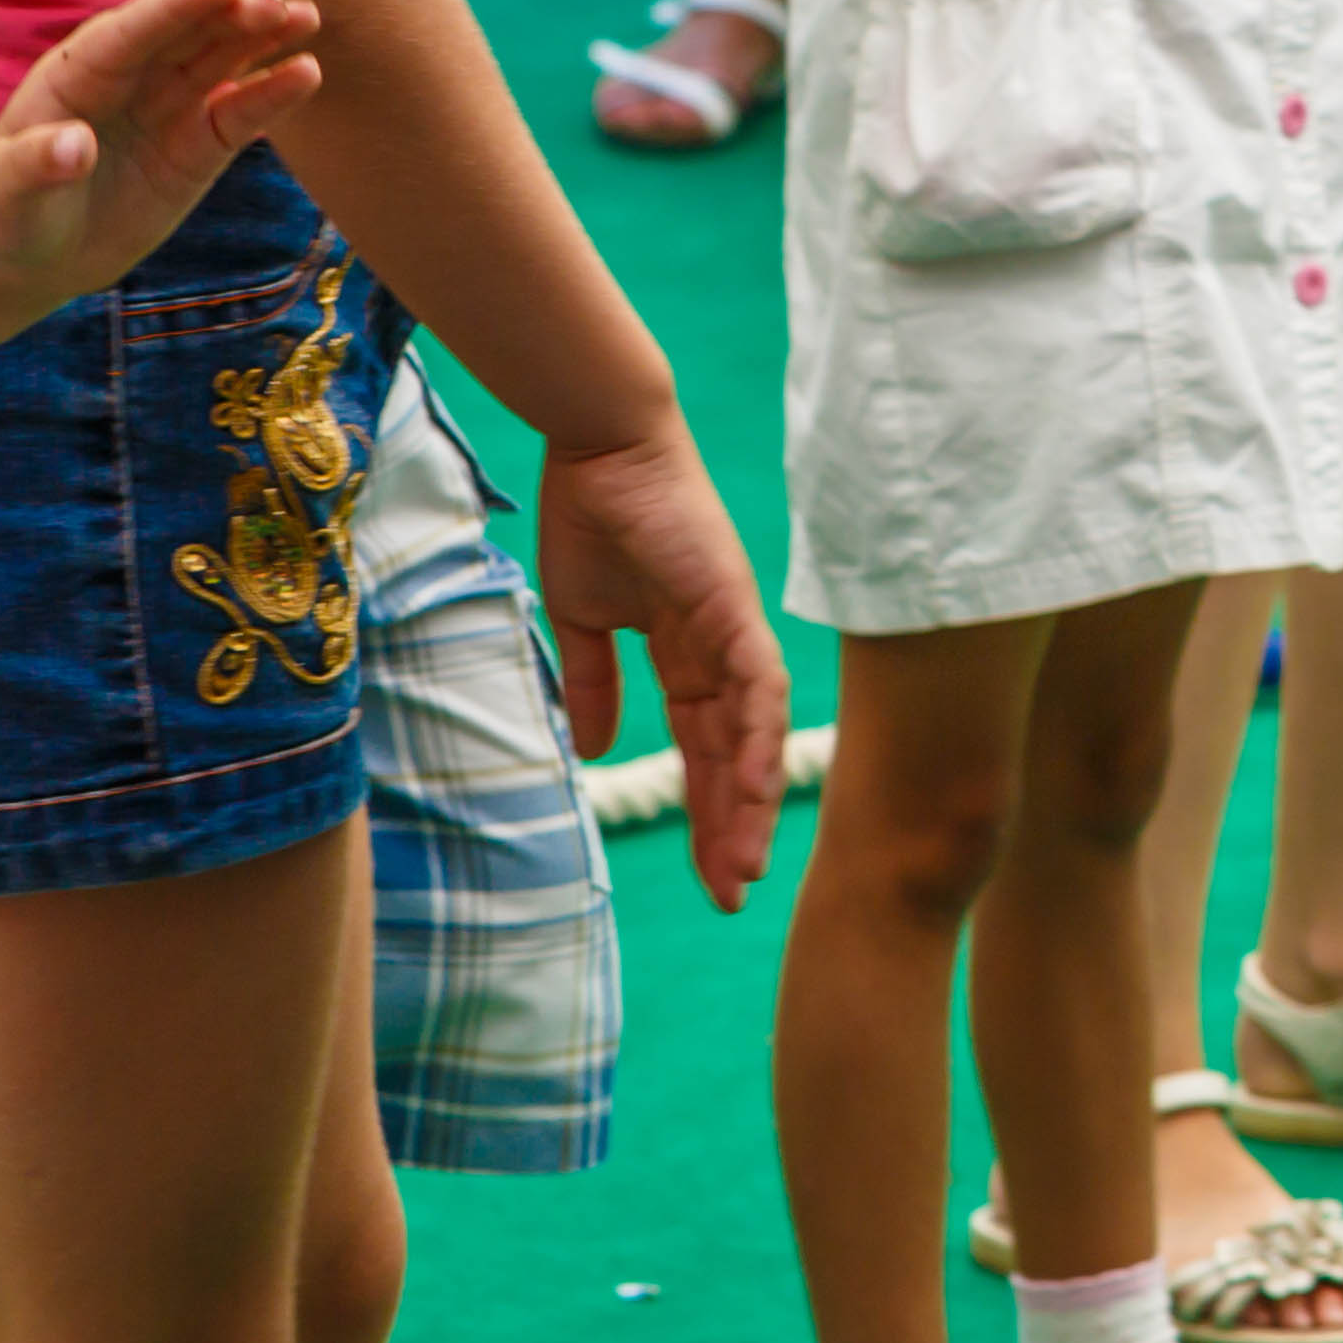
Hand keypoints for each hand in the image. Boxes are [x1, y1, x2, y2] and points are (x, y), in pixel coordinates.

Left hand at [0, 0, 325, 305]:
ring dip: (262, 37)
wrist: (35, 257)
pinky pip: (241, 114)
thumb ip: (34, 165)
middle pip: (184, 36)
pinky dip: (273, 94)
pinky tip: (307, 72)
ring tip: (306, 15)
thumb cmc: (8, 217)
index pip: (131, 32)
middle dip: (228, 14)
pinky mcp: (199, 147)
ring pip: (221, 62)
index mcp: (76, 76)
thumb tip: (74, 145)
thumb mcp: (8, 196)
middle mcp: (129, 80)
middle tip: (273, 3)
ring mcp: (168, 110)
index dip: (175, 6)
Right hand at [531, 418, 791, 912]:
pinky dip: (757, 733)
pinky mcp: (733, 605)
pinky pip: (755, 682)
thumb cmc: (596, 520)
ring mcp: (735, 629)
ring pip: (755, 732)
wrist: (602, 448)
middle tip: (732, 893)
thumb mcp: (585, 620)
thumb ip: (597, 684)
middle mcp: (724, 651)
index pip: (705, 749)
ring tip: (742, 862)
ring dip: (749, 798)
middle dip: (732, 826)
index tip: (706, 874)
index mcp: (689, 657)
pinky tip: (754, 784)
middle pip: (735, 755)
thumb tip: (599, 748)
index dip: (706, 811)